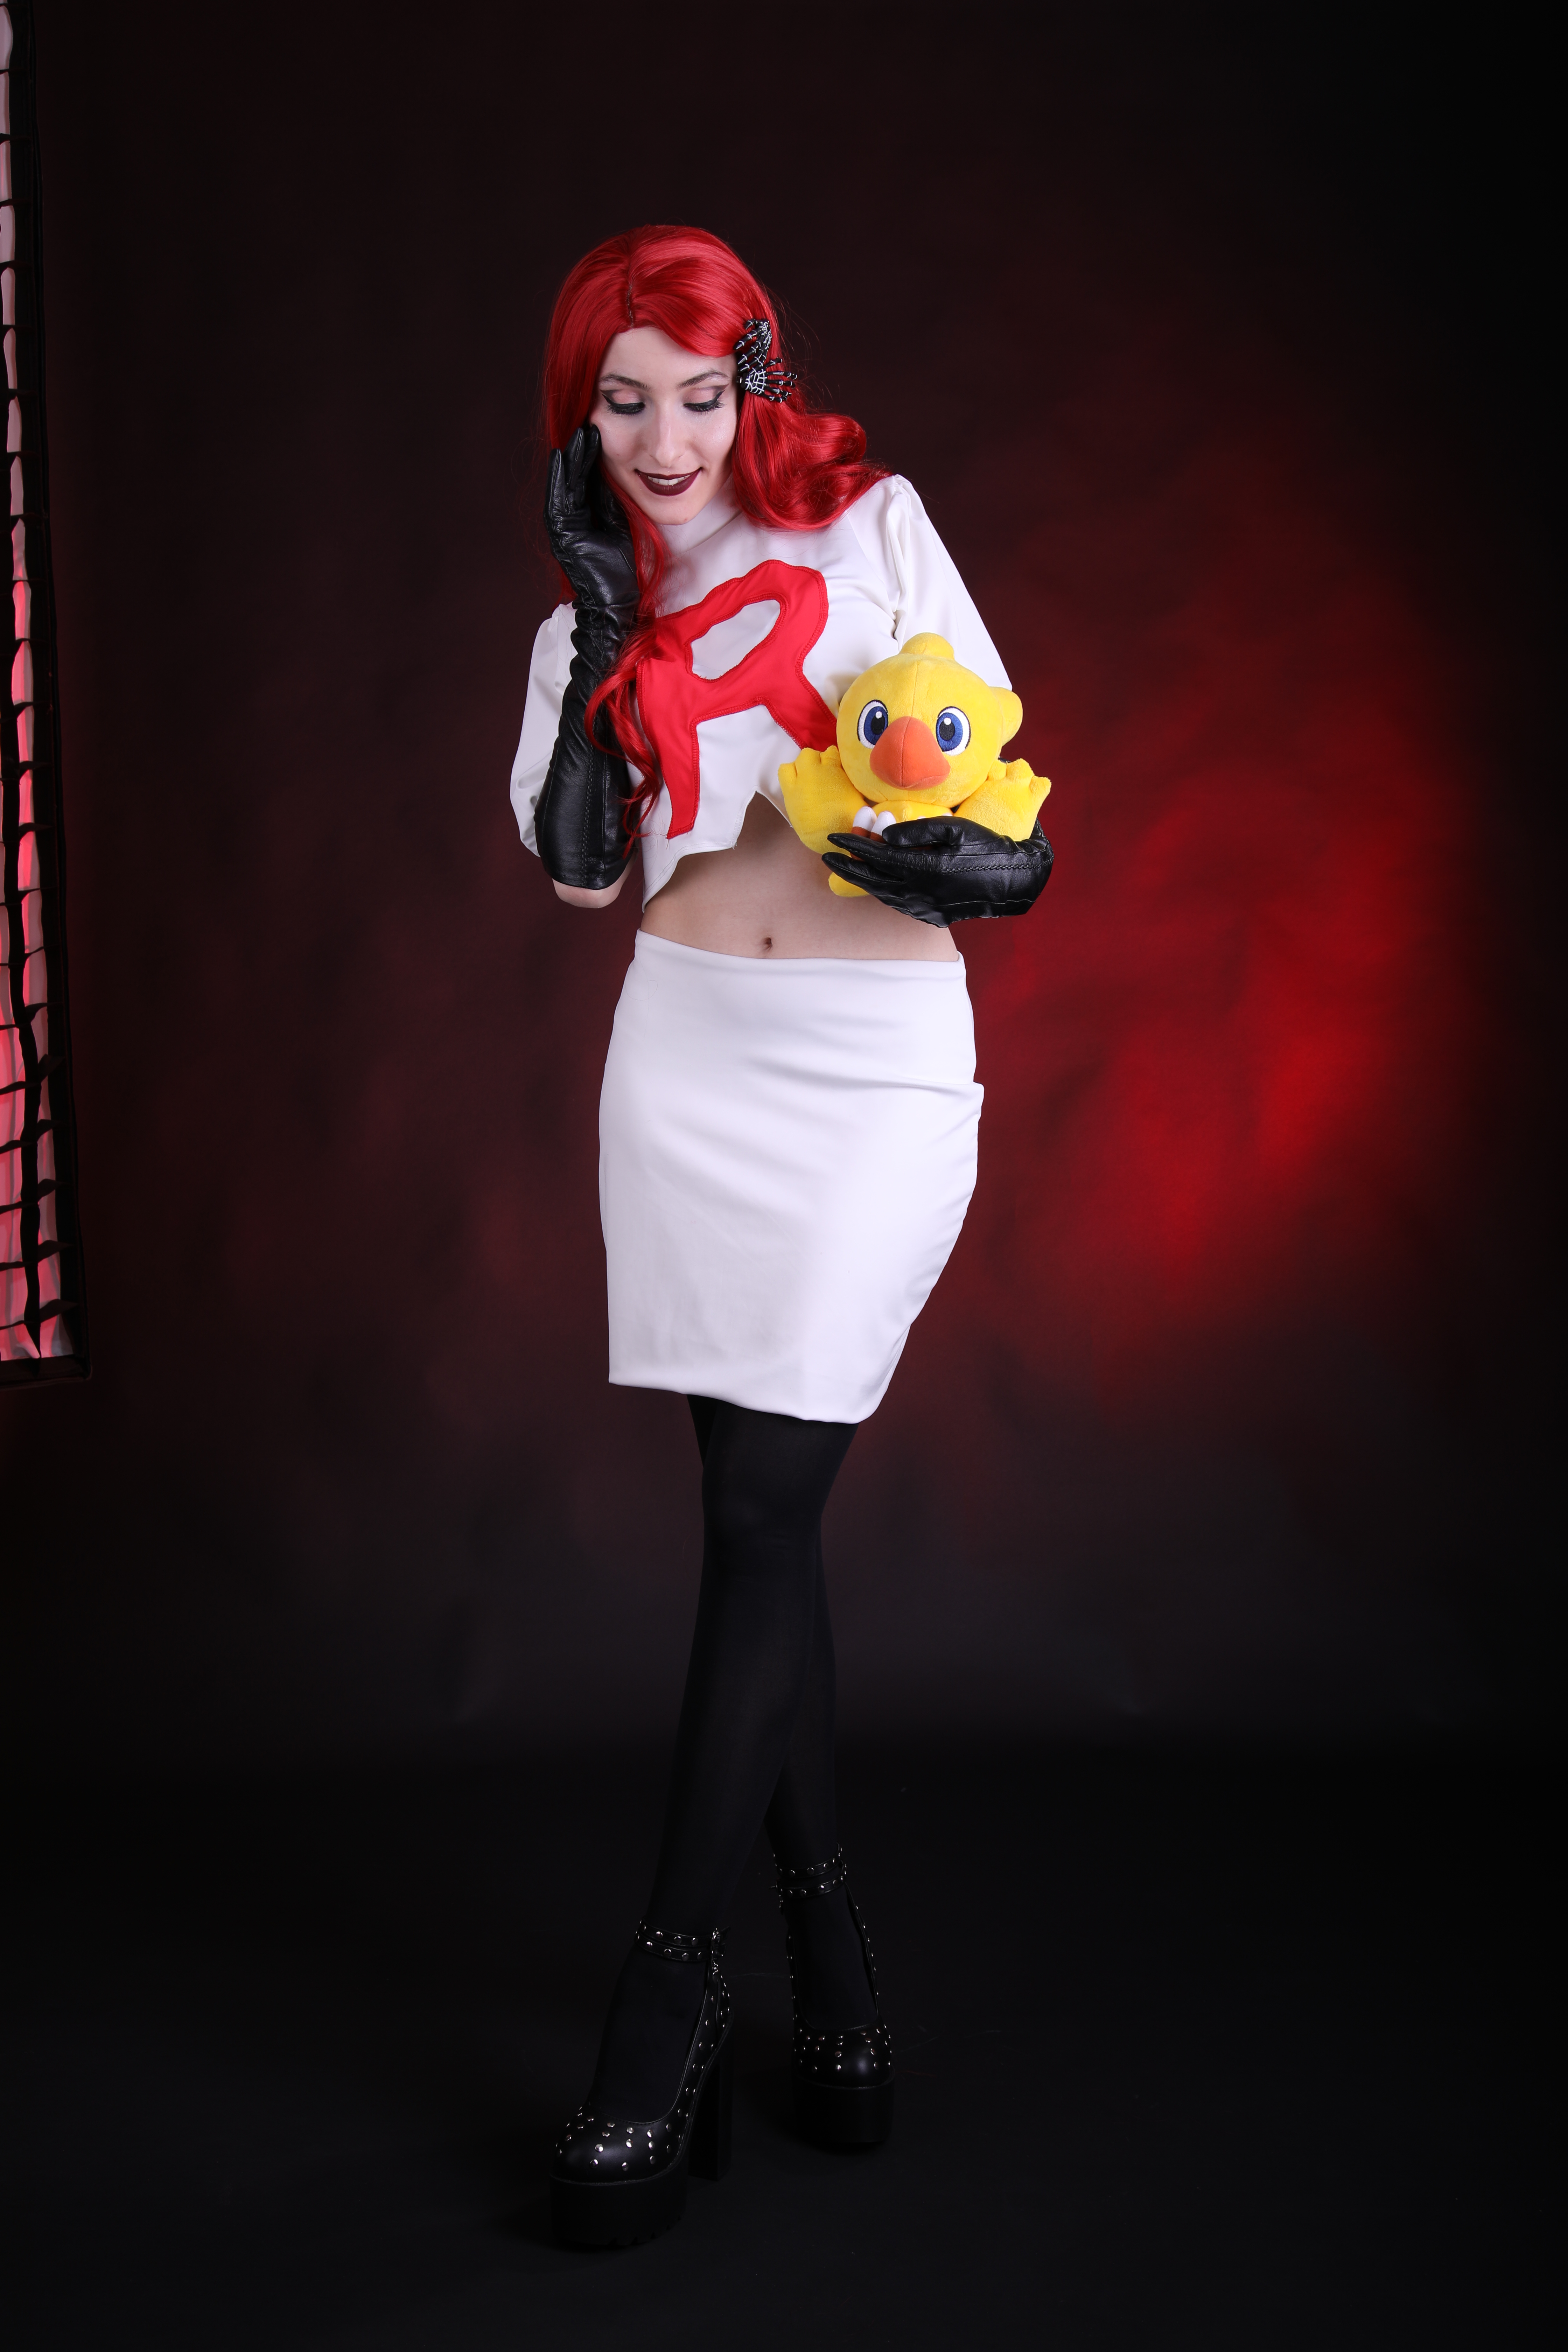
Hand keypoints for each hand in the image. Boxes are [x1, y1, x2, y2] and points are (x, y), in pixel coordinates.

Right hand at [545, 425, 638, 619]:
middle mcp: (568, 521)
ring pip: (563, 487)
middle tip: (585, 425)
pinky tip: (562, 458)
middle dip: (578, 453)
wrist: (616, 602)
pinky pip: (558, 502)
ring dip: (569, 461)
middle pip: (572, 480)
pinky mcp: (562, 537)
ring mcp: (562, 529)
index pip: (584, 481)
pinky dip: (560, 480)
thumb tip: (608, 470)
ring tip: (576, 436)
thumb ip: (609, 500)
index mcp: (582, 518)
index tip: (596, 433)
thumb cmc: (620, 569)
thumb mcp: (618, 524)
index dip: (589, 457)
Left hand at [823, 816, 1053, 926]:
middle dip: (847, 867)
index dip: (852, 846)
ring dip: (862, 882)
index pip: (876, 857)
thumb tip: (883, 836)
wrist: (1015, 881)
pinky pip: (899, 905)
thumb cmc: (988, 847)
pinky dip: (882, 893)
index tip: (833, 837)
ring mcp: (925, 908)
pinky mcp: (933, 916)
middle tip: (827, 856)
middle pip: (871, 881)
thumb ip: (916, 831)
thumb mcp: (955, 828)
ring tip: (846, 868)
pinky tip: (876, 884)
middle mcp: (920, 893)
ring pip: (882, 896)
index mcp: (923, 869)